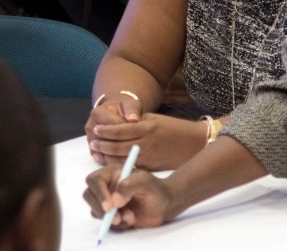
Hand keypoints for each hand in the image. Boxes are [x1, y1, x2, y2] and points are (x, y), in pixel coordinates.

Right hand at [83, 163, 175, 229]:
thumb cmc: (155, 189)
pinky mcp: (110, 215)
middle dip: (100, 209)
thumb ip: (130, 186)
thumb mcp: (146, 183)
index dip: (99, 193)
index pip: (94, 180)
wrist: (163, 205)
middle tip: (116, 218)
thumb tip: (115, 200)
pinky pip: (105, 223)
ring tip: (131, 216)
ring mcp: (107, 201)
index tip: (110, 206)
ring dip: (111, 218)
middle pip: (89, 196)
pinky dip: (118, 225)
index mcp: (111, 173)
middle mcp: (106, 186)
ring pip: (95, 211)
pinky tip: (131, 219)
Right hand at [85, 93, 144, 163]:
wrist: (114, 112)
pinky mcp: (93, 149)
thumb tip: (133, 119)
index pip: (112, 128)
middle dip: (120, 149)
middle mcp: (91, 127)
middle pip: (104, 142)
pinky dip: (111, 161)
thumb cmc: (124, 109)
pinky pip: (101, 158)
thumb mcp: (130, 105)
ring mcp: (90, 139)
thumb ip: (132, 110)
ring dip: (114, 158)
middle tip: (136, 154)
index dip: (126, 135)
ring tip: (130, 161)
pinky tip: (122, 165)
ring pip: (101, 152)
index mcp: (98, 113)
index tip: (139, 140)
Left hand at [91, 113, 206, 170]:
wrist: (193, 143)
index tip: (97, 129)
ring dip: (107, 156)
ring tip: (97, 153)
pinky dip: (118, 164)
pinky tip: (110, 162)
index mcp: (147, 128)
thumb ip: (136, 122)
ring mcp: (148, 157)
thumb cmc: (174, 128)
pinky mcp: (150, 167)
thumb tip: (118, 126)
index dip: (106, 131)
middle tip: (93, 142)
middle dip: (102, 145)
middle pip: (117, 146)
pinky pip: (130, 166)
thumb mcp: (155, 119)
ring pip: (121, 159)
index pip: (120, 130)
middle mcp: (146, 143)